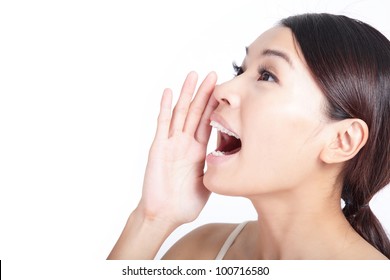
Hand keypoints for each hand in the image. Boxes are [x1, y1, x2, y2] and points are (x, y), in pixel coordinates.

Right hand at [137, 71, 217, 225]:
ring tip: (193, 75)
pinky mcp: (158, 147)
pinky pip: (162, 124)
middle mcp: (185, 143)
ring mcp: (171, 143)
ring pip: (180, 113)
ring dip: (187, 94)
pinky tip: (168, 92)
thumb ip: (216, 169)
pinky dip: (164, 108)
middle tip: (214, 74)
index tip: (226, 91)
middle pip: (196, 112)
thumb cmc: (183, 204)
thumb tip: (231, 161)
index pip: (209, 123)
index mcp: (198, 150)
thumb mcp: (207, 184)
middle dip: (205, 93)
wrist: (163, 215)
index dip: (216, 106)